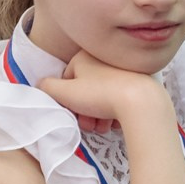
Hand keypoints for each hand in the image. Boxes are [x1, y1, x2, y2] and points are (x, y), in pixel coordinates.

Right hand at [31, 50, 168, 134]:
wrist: (142, 103)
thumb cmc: (100, 95)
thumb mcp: (64, 92)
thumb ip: (47, 87)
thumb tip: (41, 85)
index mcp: (86, 55)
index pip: (68, 79)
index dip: (67, 100)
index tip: (72, 114)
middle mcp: (106, 58)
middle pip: (87, 89)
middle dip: (84, 111)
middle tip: (88, 125)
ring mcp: (125, 70)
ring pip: (104, 96)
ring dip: (99, 115)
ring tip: (102, 128)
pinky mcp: (141, 82)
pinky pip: (121, 97)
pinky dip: (117, 111)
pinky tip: (116, 123)